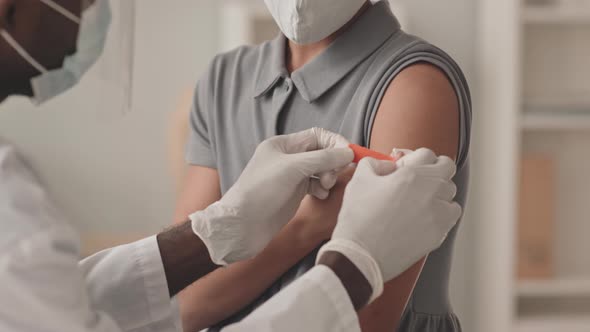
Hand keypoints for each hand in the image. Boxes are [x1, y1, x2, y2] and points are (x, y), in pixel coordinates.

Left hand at [191, 128, 353, 264]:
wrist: (243, 225)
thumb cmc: (261, 191)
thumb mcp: (293, 168)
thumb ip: (322, 158)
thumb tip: (348, 152)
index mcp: (282, 144)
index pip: (317, 135)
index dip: (334, 143)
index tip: (348, 155)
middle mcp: (287, 158)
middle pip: (320, 152)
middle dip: (332, 162)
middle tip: (333, 176)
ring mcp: (290, 176)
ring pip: (320, 169)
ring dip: (328, 176)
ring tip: (326, 187)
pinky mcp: (293, 193)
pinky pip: (315, 185)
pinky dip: (322, 188)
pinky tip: (320, 195)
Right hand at [317, 148, 461, 302]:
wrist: (361, 255)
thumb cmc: (359, 219)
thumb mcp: (359, 180)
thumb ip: (374, 163)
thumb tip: (387, 165)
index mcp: (412, 174)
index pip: (427, 153)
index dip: (414, 157)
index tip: (403, 166)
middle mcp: (430, 191)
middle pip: (445, 169)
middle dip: (431, 170)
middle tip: (415, 178)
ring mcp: (438, 213)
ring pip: (450, 192)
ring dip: (437, 191)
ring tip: (418, 199)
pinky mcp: (440, 233)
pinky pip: (451, 214)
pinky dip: (442, 211)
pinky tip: (425, 215)